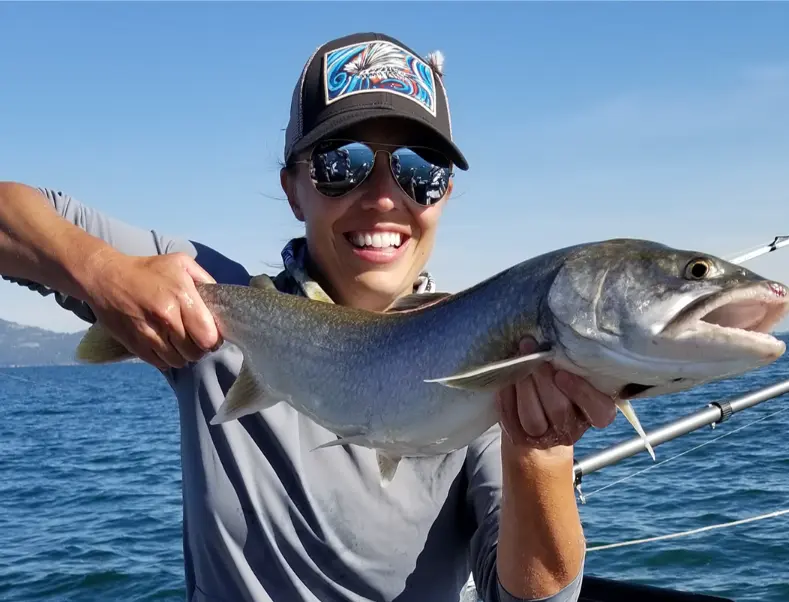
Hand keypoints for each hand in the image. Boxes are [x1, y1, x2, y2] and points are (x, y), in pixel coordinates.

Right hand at [84, 250, 220, 368]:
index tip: (210, 334)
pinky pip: (161, 364)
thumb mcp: (181, 263)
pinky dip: (166, 358)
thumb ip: (205, 279)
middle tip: (195, 338)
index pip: (208, 336)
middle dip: (200, 348)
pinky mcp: (134, 345)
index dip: (213, 339)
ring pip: (179, 361)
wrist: (105, 278)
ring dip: (183, 355)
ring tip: (180, 342)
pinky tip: (165, 345)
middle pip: (195, 352)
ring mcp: (149, 334)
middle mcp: (166, 318)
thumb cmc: (147, 269)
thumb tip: (219, 300)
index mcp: (182, 297)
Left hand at [496, 338, 615, 449]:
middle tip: (532, 350)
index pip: (600, 411)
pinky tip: (505, 379)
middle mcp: (573, 428)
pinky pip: (512, 420)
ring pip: (533, 419)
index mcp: (595, 412)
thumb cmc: (561, 387)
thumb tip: (556, 336)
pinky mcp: (522, 439)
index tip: (562, 373)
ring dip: (523, 388)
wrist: (538, 423)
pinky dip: (507, 398)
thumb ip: (573, 364)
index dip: (582, 393)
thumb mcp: (575, 376)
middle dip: (542, 379)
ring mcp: (547, 437)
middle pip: (559, 410)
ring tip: (517, 362)